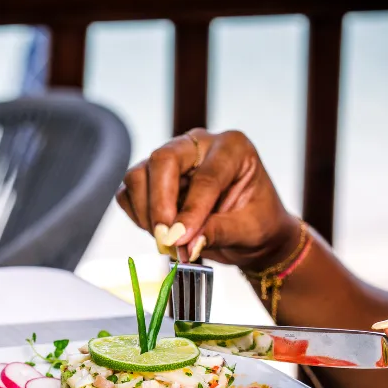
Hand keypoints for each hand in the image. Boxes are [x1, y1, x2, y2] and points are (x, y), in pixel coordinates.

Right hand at [115, 129, 300, 270]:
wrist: (250, 232)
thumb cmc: (257, 223)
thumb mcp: (249, 230)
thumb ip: (219, 232)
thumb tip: (186, 242)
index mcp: (232, 148)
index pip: (205, 176)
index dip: (192, 210)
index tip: (182, 239)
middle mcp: (198, 145)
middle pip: (162, 161)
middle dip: (160, 204)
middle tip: (167, 239)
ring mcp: (172, 159)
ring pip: (139, 175)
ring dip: (147, 213)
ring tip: (168, 241)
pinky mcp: (152, 178)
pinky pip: (129, 193)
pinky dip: (138, 216)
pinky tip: (160, 232)